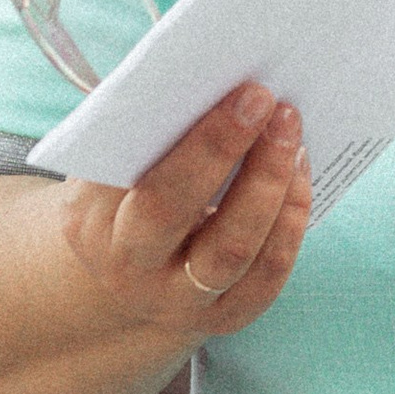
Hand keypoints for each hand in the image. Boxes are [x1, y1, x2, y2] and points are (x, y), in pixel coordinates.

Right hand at [55, 84, 311, 339]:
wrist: (122, 276)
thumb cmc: (122, 194)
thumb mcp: (108, 168)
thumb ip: (142, 132)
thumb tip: (212, 77)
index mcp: (95, 227)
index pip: (154, 188)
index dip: (209, 143)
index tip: (249, 94)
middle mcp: (134, 273)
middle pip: (194, 221)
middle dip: (243, 159)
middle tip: (276, 105)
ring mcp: (181, 302)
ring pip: (237, 251)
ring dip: (274, 186)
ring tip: (292, 133)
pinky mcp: (226, 316)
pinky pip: (268, 274)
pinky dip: (291, 221)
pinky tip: (299, 174)